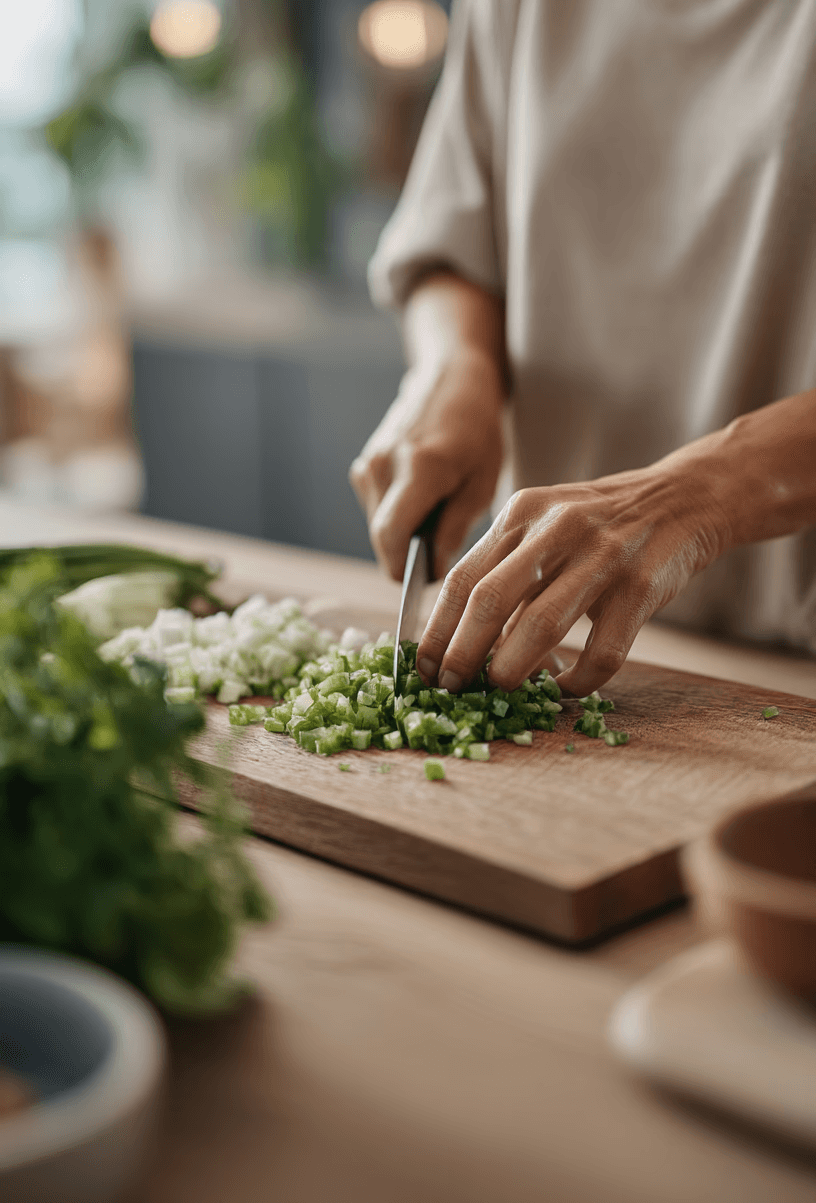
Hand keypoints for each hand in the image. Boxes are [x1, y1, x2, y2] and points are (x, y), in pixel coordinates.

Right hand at [349, 350, 504, 579]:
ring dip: (403, 536)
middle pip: (381, 536)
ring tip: (438, 519)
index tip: (425, 583)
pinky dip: (398, 517)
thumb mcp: (482, 483)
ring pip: (378, 525)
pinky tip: (424, 502)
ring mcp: (369, 463)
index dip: (403, 570)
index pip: (391, 536)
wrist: (452, 380)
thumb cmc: (477, 430)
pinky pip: (377, 508)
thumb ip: (454, 528)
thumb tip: (433, 568)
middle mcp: (384, 465)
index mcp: (419, 468)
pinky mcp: (364, 464)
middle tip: (440, 559)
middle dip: (405, 557)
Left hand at [415, 460, 731, 695]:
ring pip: (542, 625)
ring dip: (511, 668)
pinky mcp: (640, 588)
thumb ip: (508, 570)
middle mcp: (556, 530)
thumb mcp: (546, 526)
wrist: (684, 498)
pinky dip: (578, 681)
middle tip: (450, 687)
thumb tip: (466, 641)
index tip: (423, 667)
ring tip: (498, 690)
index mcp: (522, 513)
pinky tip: (565, 688)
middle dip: (461, 653)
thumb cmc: (602, 522)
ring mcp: (601, 557)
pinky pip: (602, 652)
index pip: (462, 577)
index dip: (436, 629)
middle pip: (489, 600)